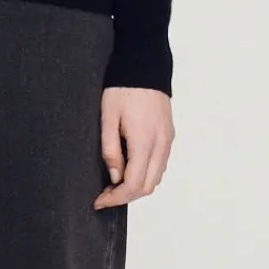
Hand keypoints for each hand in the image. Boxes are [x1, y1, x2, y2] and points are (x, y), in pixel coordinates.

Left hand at [94, 87, 172, 207]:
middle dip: (125, 196)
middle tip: (105, 194)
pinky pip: (160, 165)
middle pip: (147, 186)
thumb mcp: (108, 118)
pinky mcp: (169, 136)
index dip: (115, 198)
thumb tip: (115, 177)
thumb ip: (111, 150)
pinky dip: (146, 175)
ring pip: (156, 178)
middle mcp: (160, 145)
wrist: (145, 67)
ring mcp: (167, 141)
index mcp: (144, 142)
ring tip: (114, 183)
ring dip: (137, 187)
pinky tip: (129, 169)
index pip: (133, 184)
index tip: (99, 201)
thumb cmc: (123, 89)